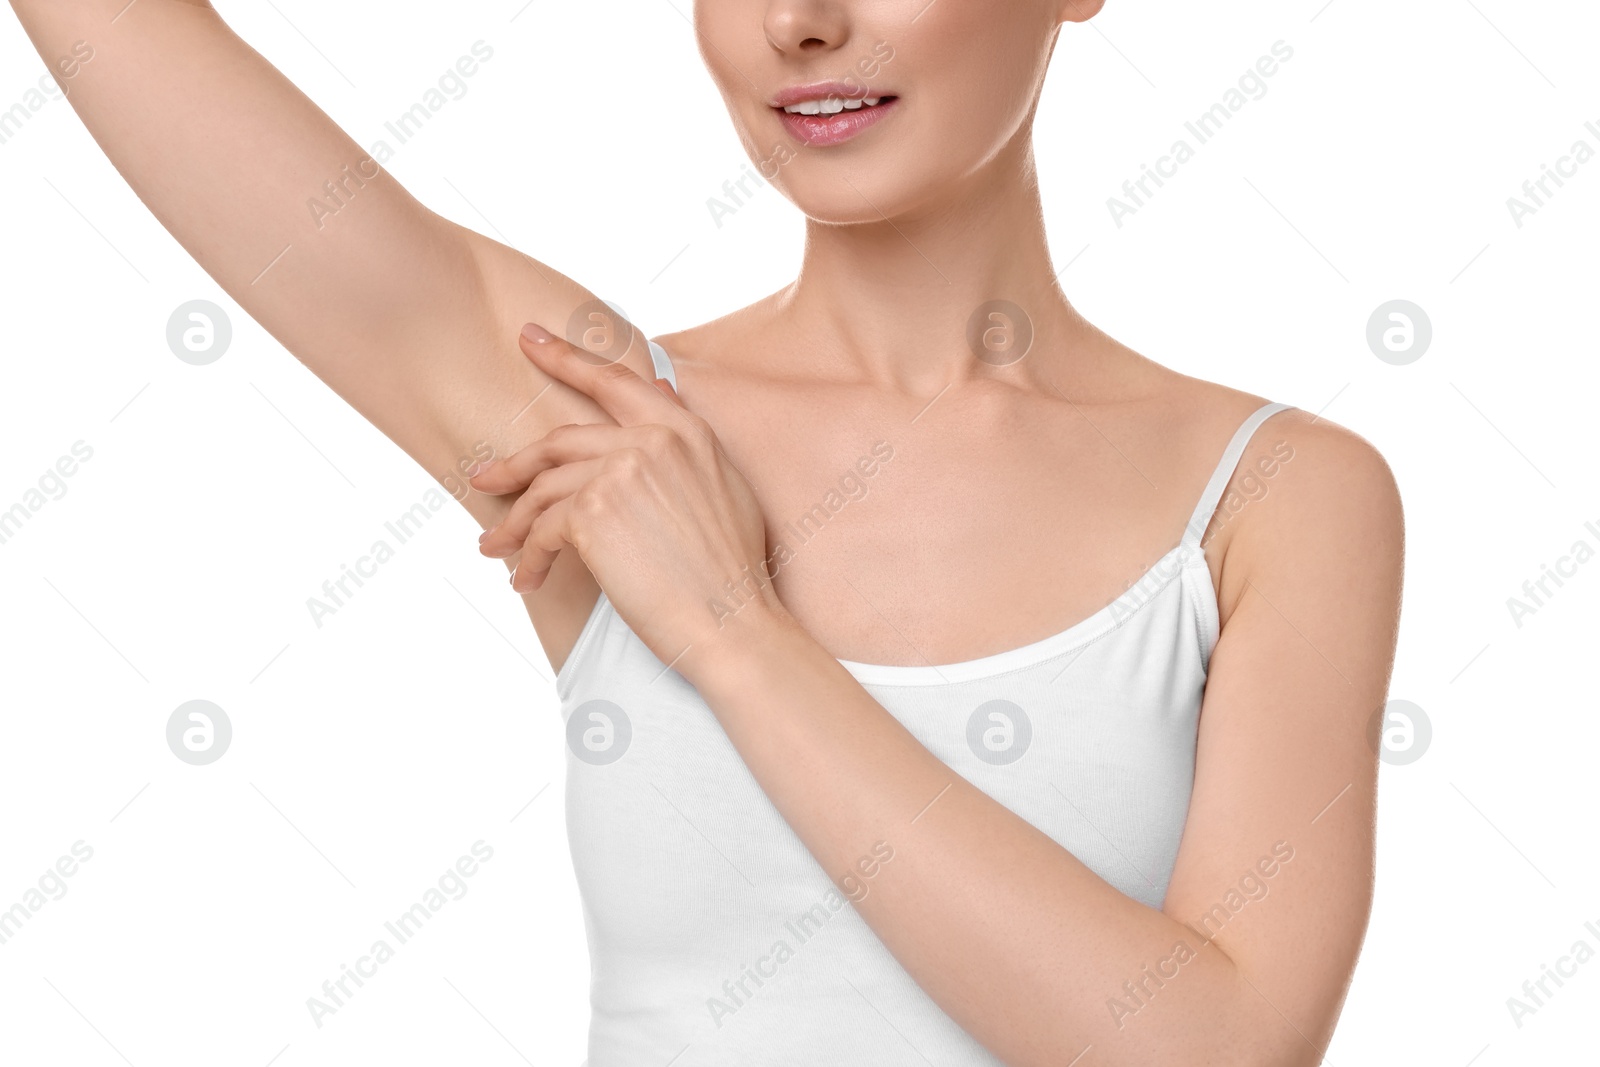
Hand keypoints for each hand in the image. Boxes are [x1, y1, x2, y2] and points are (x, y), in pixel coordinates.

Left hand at [470, 323, 784, 667]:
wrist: (731, 623)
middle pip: (560, 439)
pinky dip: (528, 558)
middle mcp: (651, 439)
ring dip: (513, 524)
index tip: (530, 338)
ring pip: (543, 489)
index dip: (566, 357)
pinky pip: (542, 529)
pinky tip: (527, 580)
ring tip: (495, 548)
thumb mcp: (724, 488)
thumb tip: (660, 391)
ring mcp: (619, 471)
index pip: (614, 380)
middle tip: (484, 476)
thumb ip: (685, 441)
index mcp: (684, 431)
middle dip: (514, 462)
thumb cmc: (730, 573)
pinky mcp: (591, 511)